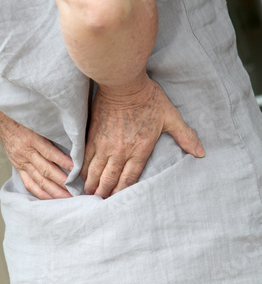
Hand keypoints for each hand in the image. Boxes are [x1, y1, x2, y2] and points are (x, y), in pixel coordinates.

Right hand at [0, 107, 72, 199]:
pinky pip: (29, 184)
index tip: (76, 169)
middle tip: (76, 190)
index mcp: (31, 138)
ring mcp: (20, 162)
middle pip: (46, 170)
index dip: (63, 162)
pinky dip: (40, 193)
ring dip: (54, 191)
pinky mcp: (18, 167)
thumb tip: (71, 142)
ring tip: (67, 197)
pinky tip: (50, 198)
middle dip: (62, 182)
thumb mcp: (37, 120)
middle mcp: (25, 152)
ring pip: (39, 180)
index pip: (50, 153)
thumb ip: (51, 132)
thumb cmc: (21, 117)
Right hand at [81, 75, 205, 198]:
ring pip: (96, 171)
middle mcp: (121, 151)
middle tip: (100, 202)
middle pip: (110, 179)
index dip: (122, 192)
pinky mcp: (93, 136)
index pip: (129, 179)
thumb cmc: (148, 98)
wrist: (123, 82)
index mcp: (139, 150)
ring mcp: (105, 144)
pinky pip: (86, 158)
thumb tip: (201, 153)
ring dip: (93, 184)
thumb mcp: (171, 117)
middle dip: (105, 193)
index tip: (117, 202)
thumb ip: (185, 136)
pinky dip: (83, 169)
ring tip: (90, 193)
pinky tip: (81, 176)